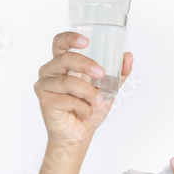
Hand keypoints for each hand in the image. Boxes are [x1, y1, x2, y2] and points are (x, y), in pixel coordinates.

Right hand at [34, 32, 132, 146]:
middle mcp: (50, 71)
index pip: (60, 43)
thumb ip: (118, 74)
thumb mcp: (108, 89)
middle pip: (65, 59)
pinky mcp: (45, 101)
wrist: (79, 134)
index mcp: (62, 63)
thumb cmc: (88, 109)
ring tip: (98, 101)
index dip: (70, 38)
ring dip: (88, 92)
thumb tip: (128, 57)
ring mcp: (45, 86)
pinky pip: (67, 99)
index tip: (86, 41)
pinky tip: (86, 112)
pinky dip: (82, 106)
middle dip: (86, 64)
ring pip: (68, 81)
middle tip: (102, 74)